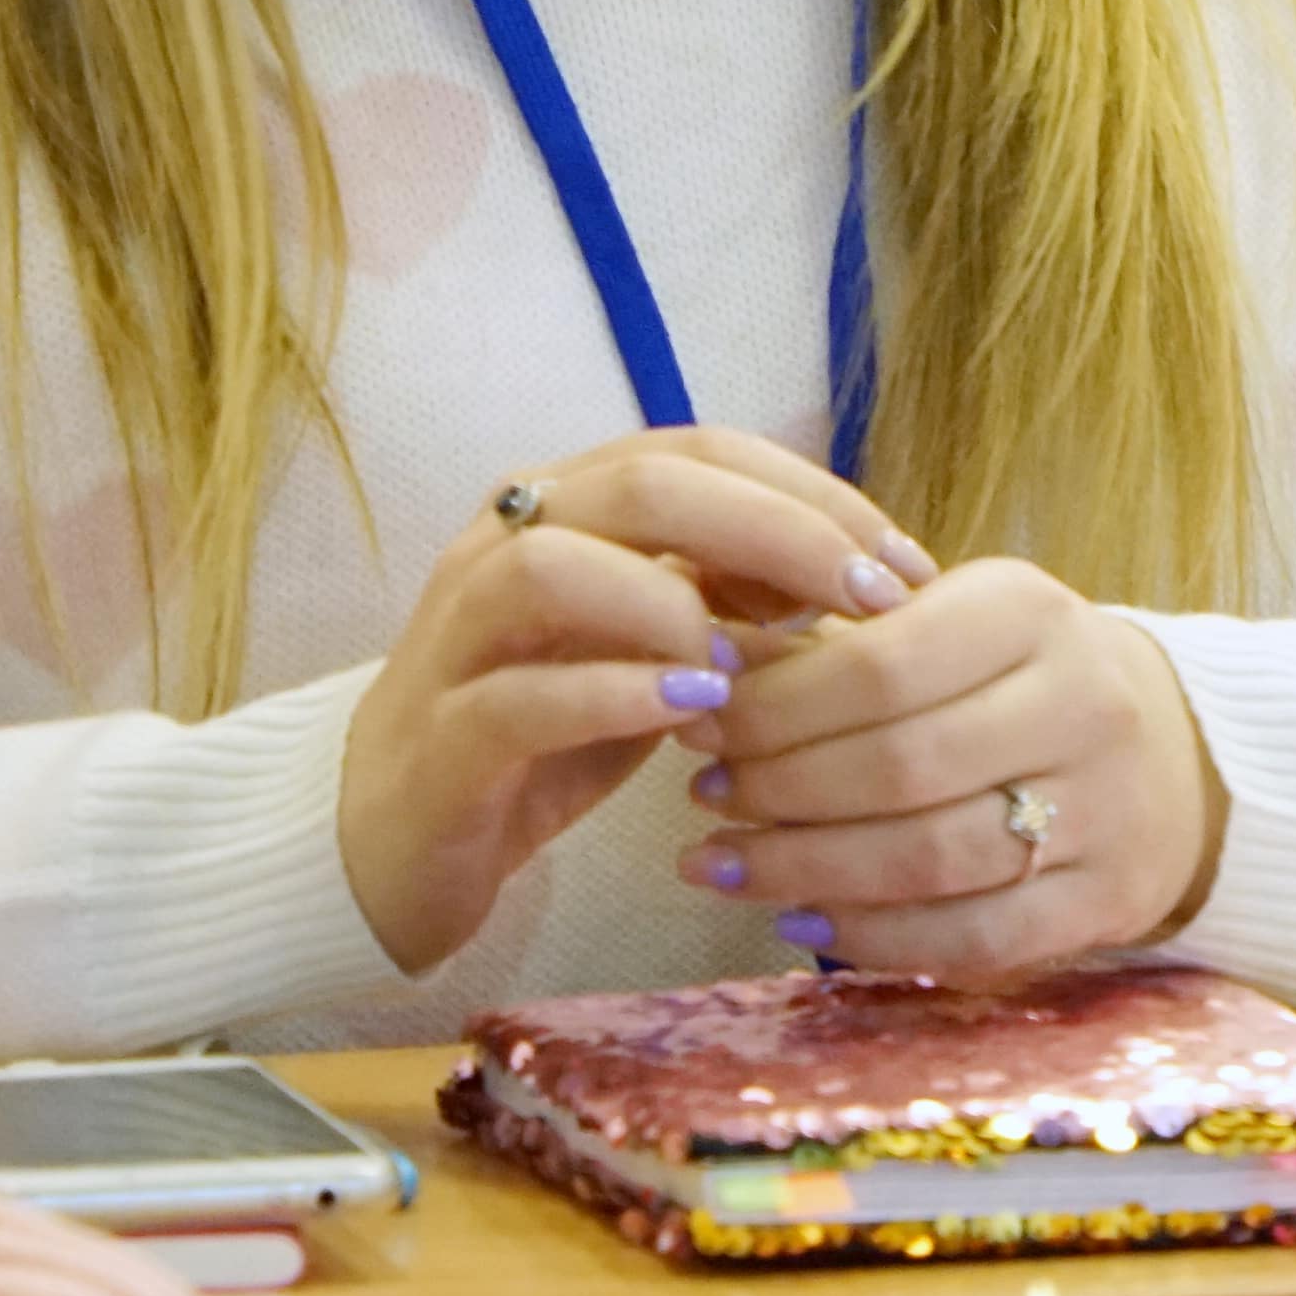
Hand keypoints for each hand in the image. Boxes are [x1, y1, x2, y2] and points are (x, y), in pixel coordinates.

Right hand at [335, 430, 918, 977]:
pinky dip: (611, 694)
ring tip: (754, 659)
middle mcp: (503, 544)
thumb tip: (859, 583)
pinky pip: (515, 696)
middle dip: (774, 530)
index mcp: (565, 507)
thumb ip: (736, 607)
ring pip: (549, 562)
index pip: (699, 450)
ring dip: (671, 600)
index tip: (905, 560)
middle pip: (640, 483)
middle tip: (871, 598)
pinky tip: (691, 714)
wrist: (390, 845)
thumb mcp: (654, 656)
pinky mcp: (437, 736)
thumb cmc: (542, 735)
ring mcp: (456, 635)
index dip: (810, 493)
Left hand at [680, 553, 1228, 980]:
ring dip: (805, 869)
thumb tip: (700, 661)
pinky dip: (876, 937)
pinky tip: (803, 921)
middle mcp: (1083, 702)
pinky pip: (975, 936)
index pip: (883, 664)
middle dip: (777, 790)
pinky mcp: (1109, 897)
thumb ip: (828, 643)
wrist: (1168, 750)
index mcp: (1033, 612)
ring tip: (722, 866)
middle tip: (702, 799)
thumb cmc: (1017, 679)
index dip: (773, 707)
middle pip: (900, 766)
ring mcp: (1106, 806)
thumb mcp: (945, 624)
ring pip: (930, 857)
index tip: (698, 724)